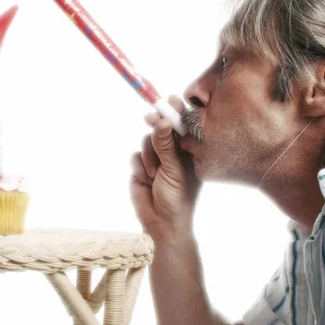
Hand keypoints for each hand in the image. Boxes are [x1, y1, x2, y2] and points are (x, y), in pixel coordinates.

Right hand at [130, 96, 200, 242]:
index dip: (177, 112)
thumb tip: (162, 119)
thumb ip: (166, 144)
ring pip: (146, 142)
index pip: (183, 126)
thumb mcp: (175, 169)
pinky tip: (146, 179)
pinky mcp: (141, 167)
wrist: (160, 223)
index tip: (170, 101)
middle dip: (156, 127)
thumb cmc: (178, 198)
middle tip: (151, 117)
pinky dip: (139, 166)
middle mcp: (173, 153)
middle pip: (162, 129)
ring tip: (155, 174)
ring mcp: (156, 160)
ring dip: (148, 156)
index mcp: (189, 152)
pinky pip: (135, 156)